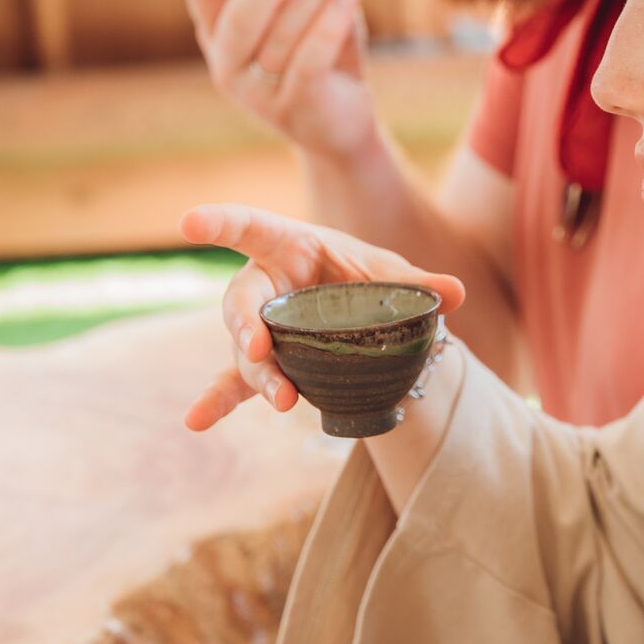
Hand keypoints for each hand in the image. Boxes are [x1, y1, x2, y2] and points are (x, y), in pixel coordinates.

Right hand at [179, 204, 465, 431]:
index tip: (188, 223)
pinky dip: (217, 402)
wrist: (362, 308)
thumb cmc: (365, 277)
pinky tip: (195, 421)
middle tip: (260, 349)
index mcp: (290, 245)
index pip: (250, 228)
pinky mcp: (262, 360)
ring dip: (258, 374)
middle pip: (242, 301)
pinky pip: (233, 382)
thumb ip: (419, 284)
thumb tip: (455, 294)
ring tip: (281, 399)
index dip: (220, 222)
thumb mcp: (393, 276)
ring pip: (245, 348)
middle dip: (245, 325)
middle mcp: (265, 284)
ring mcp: (259, 325)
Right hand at [182, 0, 378, 159]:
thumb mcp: (303, 11)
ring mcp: (257, 93)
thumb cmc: (319, 56)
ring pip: (284, 33)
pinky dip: (328, 28)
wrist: (339, 127)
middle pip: (240, 12)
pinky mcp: (296, 110)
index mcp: (216, 29)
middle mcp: (226, 62)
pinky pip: (308, 63)